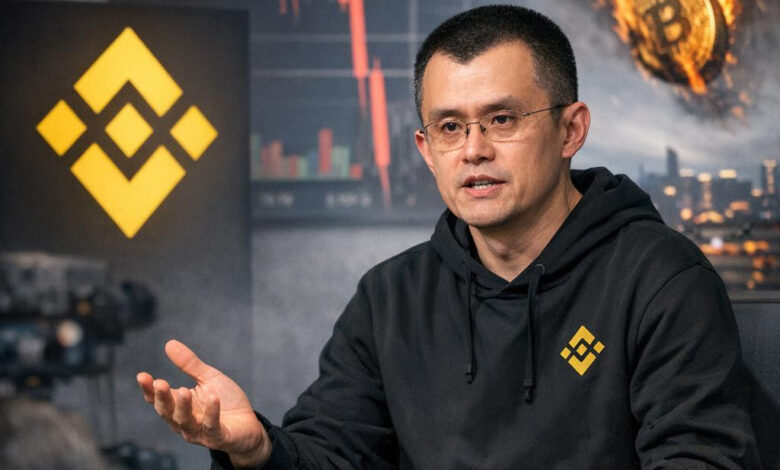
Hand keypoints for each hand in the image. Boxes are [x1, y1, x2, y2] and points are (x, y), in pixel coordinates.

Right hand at [137, 340, 271, 467]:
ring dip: (183, 407)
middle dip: (163, 398)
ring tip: (184, 391)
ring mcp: (199, 432)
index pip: (158, 399)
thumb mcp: (208, 378)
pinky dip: (212, 412)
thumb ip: (189, 365)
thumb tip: (169, 343)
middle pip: (168, 412)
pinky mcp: (217, 438)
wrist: (248, 423)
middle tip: (160, 383)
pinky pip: (211, 426)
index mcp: (179, 406)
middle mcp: (184, 422)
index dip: (149, 389)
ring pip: (185, 421)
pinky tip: (214, 398)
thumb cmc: (225, 400)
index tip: (142, 376)